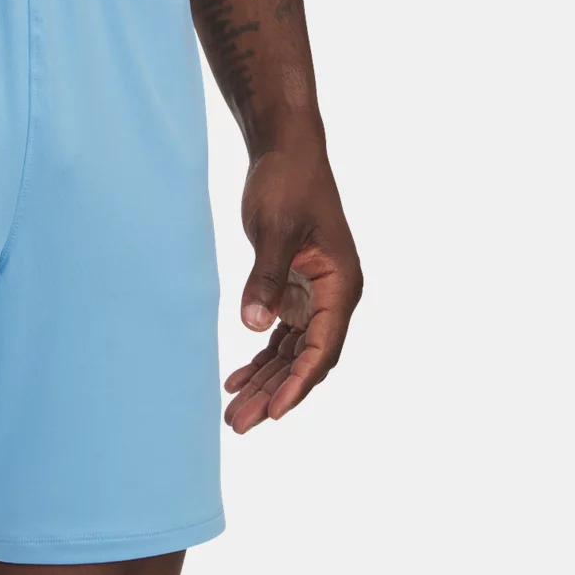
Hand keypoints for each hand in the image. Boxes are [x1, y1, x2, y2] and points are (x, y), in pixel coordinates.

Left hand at [224, 138, 362, 433]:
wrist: (286, 151)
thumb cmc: (287, 182)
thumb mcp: (274, 230)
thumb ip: (265, 279)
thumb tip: (254, 326)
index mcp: (341, 284)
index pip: (322, 347)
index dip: (298, 383)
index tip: (273, 412)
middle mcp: (334, 297)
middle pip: (305, 359)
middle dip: (273, 394)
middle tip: (238, 424)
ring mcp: (314, 297)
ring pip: (290, 354)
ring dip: (264, 384)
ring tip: (232, 415)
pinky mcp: (294, 292)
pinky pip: (279, 338)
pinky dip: (260, 360)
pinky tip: (236, 380)